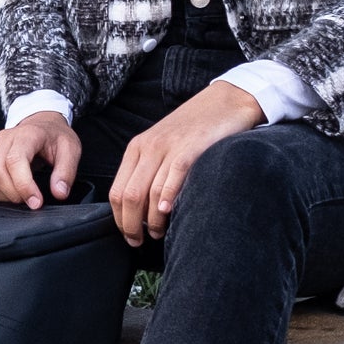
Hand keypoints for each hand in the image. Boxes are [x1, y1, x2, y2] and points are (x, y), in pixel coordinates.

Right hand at [0, 112, 81, 209]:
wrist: (42, 124)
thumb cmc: (55, 137)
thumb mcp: (71, 149)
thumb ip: (66, 172)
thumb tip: (59, 193)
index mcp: (26, 135)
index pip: (15, 160)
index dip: (24, 185)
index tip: (37, 202)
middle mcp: (5, 140)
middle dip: (13, 193)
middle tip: (32, 202)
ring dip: (4, 196)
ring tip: (23, 197)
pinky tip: (13, 193)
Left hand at [107, 81, 267, 247]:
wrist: (226, 102)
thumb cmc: (195, 129)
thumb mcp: (163, 145)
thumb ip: (150, 169)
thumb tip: (141, 208)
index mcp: (137, 148)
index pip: (116, 190)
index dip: (119, 218)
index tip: (129, 235)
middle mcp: (148, 147)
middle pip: (128, 196)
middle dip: (130, 225)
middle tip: (139, 242)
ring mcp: (169, 147)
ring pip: (148, 192)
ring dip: (151, 220)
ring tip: (158, 233)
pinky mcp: (190, 148)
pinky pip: (172, 177)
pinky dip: (168, 198)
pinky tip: (168, 212)